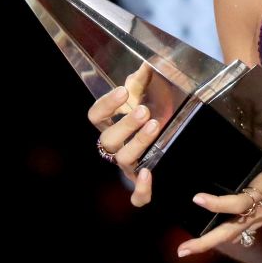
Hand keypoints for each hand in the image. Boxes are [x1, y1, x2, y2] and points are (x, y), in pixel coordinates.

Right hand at [87, 62, 158, 206]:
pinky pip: (137, 197)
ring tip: (155, 125)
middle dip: (125, 124)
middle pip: (108, 140)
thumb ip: (143, 81)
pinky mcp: (141, 184)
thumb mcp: (146, 95)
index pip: (95, 116)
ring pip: (123, 160)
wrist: (165, 136)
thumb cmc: (149, 114)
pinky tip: (149, 174)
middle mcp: (114, 146)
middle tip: (144, 111)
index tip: (124, 92)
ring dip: (137, 143)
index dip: (107, 104)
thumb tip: (147, 65)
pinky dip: (141, 190)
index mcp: (110, 124)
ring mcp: (127, 166)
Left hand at [177, 111, 261, 256]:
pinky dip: (227, 231)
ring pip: (234, 232)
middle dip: (206, 241)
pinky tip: (215, 230)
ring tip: (189, 248)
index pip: (237, 202)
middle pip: (230, 230)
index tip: (197, 199)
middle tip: (183, 251)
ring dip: (211, 241)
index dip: (216, 203)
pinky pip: (243, 228)